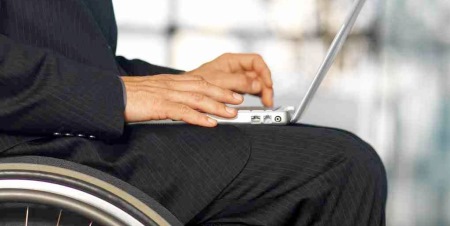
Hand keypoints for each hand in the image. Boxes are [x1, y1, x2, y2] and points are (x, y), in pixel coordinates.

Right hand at [122, 74, 243, 126]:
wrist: (109, 94)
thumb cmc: (129, 95)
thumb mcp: (153, 92)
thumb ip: (168, 96)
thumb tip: (181, 105)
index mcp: (171, 81)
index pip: (200, 81)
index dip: (219, 87)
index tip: (232, 92)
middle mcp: (172, 84)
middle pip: (204, 87)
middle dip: (224, 94)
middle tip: (240, 100)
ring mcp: (166, 94)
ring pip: (198, 98)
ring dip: (217, 106)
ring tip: (231, 114)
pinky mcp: (159, 105)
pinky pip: (183, 111)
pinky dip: (198, 117)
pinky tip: (210, 123)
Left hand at [185, 53, 273, 106]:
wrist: (183, 95)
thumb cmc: (194, 84)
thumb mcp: (218, 81)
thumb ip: (238, 82)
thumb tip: (257, 85)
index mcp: (231, 60)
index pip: (256, 61)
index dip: (264, 72)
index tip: (267, 84)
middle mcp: (234, 68)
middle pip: (258, 73)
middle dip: (265, 85)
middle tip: (268, 99)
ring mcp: (234, 80)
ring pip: (255, 83)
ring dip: (262, 92)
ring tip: (265, 103)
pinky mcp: (232, 90)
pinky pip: (249, 92)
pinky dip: (255, 98)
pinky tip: (258, 103)